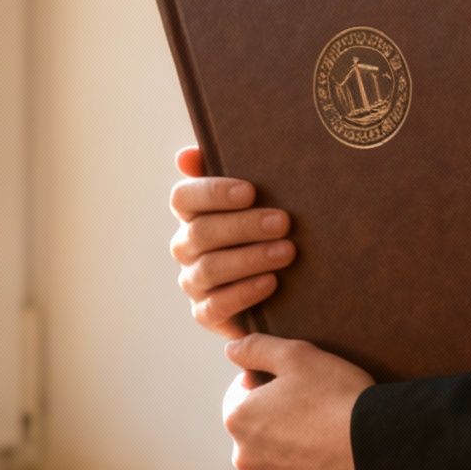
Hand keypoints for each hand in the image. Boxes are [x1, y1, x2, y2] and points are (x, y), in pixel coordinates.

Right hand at [169, 146, 295, 338]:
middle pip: (201, 232)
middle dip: (244, 226)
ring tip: (287, 252)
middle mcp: (186, 247)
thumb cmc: (269, 230)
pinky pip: (215, 307)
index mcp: (192, 214)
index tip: (250, 191)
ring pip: (209, 268)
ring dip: (250, 258)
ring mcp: (193, 282)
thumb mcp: (258, 200)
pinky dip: (244, 293)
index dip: (212, 193)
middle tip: (284, 222)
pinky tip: (271, 282)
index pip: (183, 197)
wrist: (286, 287)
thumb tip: (186, 156)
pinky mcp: (206, 314)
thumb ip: (232, 171)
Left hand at [222, 334, 373, 469]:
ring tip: (324, 448)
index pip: (244, 401)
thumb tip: (230, 349)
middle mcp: (243, 458)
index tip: (300, 393)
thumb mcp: (297, 355)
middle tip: (316, 419)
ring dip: (288, 461)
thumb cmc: (338, 396)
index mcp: (239, 418)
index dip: (271, 393)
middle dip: (278, 429)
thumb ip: (256, 348)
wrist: (377, 448)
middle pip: (257, 438)